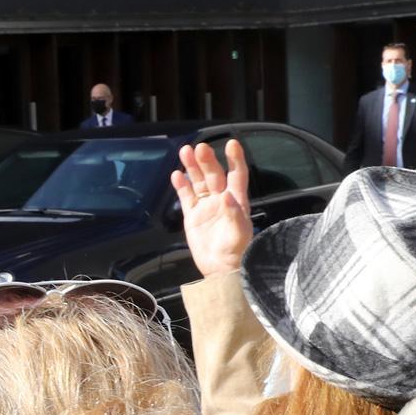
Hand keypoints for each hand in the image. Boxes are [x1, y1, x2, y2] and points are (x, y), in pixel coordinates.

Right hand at [171, 140, 251, 276]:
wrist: (221, 271)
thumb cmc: (237, 253)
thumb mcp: (239, 234)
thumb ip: (234, 214)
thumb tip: (227, 195)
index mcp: (237, 201)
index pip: (237, 174)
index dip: (235, 159)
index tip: (232, 143)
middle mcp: (221, 200)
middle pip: (214, 174)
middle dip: (207, 161)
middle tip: (199, 148)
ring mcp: (206, 207)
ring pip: (198, 181)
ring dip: (192, 167)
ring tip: (185, 151)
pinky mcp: (193, 216)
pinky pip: (186, 196)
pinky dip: (181, 185)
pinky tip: (176, 174)